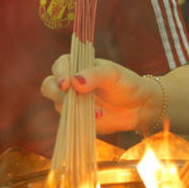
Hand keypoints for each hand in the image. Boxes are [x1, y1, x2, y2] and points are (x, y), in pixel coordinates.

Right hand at [41, 54, 155, 134]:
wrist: (138, 107)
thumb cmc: (126, 84)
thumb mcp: (113, 74)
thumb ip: (94, 75)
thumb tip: (75, 81)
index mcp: (78, 66)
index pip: (60, 66)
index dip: (59, 73)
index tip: (66, 82)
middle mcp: (71, 84)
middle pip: (49, 86)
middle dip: (55, 91)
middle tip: (67, 95)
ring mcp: (72, 103)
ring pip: (58, 105)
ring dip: (72, 109)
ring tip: (98, 111)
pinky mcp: (77, 120)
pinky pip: (69, 122)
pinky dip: (79, 121)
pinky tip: (98, 119)